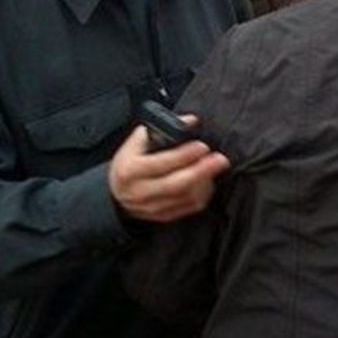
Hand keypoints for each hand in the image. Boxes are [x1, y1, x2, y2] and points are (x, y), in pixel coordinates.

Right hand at [108, 121, 229, 222]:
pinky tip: (208, 181)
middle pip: (176, 184)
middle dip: (202, 171)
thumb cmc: (130, 162)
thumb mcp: (136, 142)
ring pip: (185, 197)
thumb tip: (190, 121)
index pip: (160, 163)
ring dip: (205, 181)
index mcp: (130, 171)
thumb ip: (161, 128)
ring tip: (214, 166)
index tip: (202, 146)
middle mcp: (140, 192)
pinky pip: (189, 207)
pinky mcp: (163, 216)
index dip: (184, 155)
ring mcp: (152, 207)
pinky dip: (203, 194)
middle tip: (220, 159)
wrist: (117, 193)